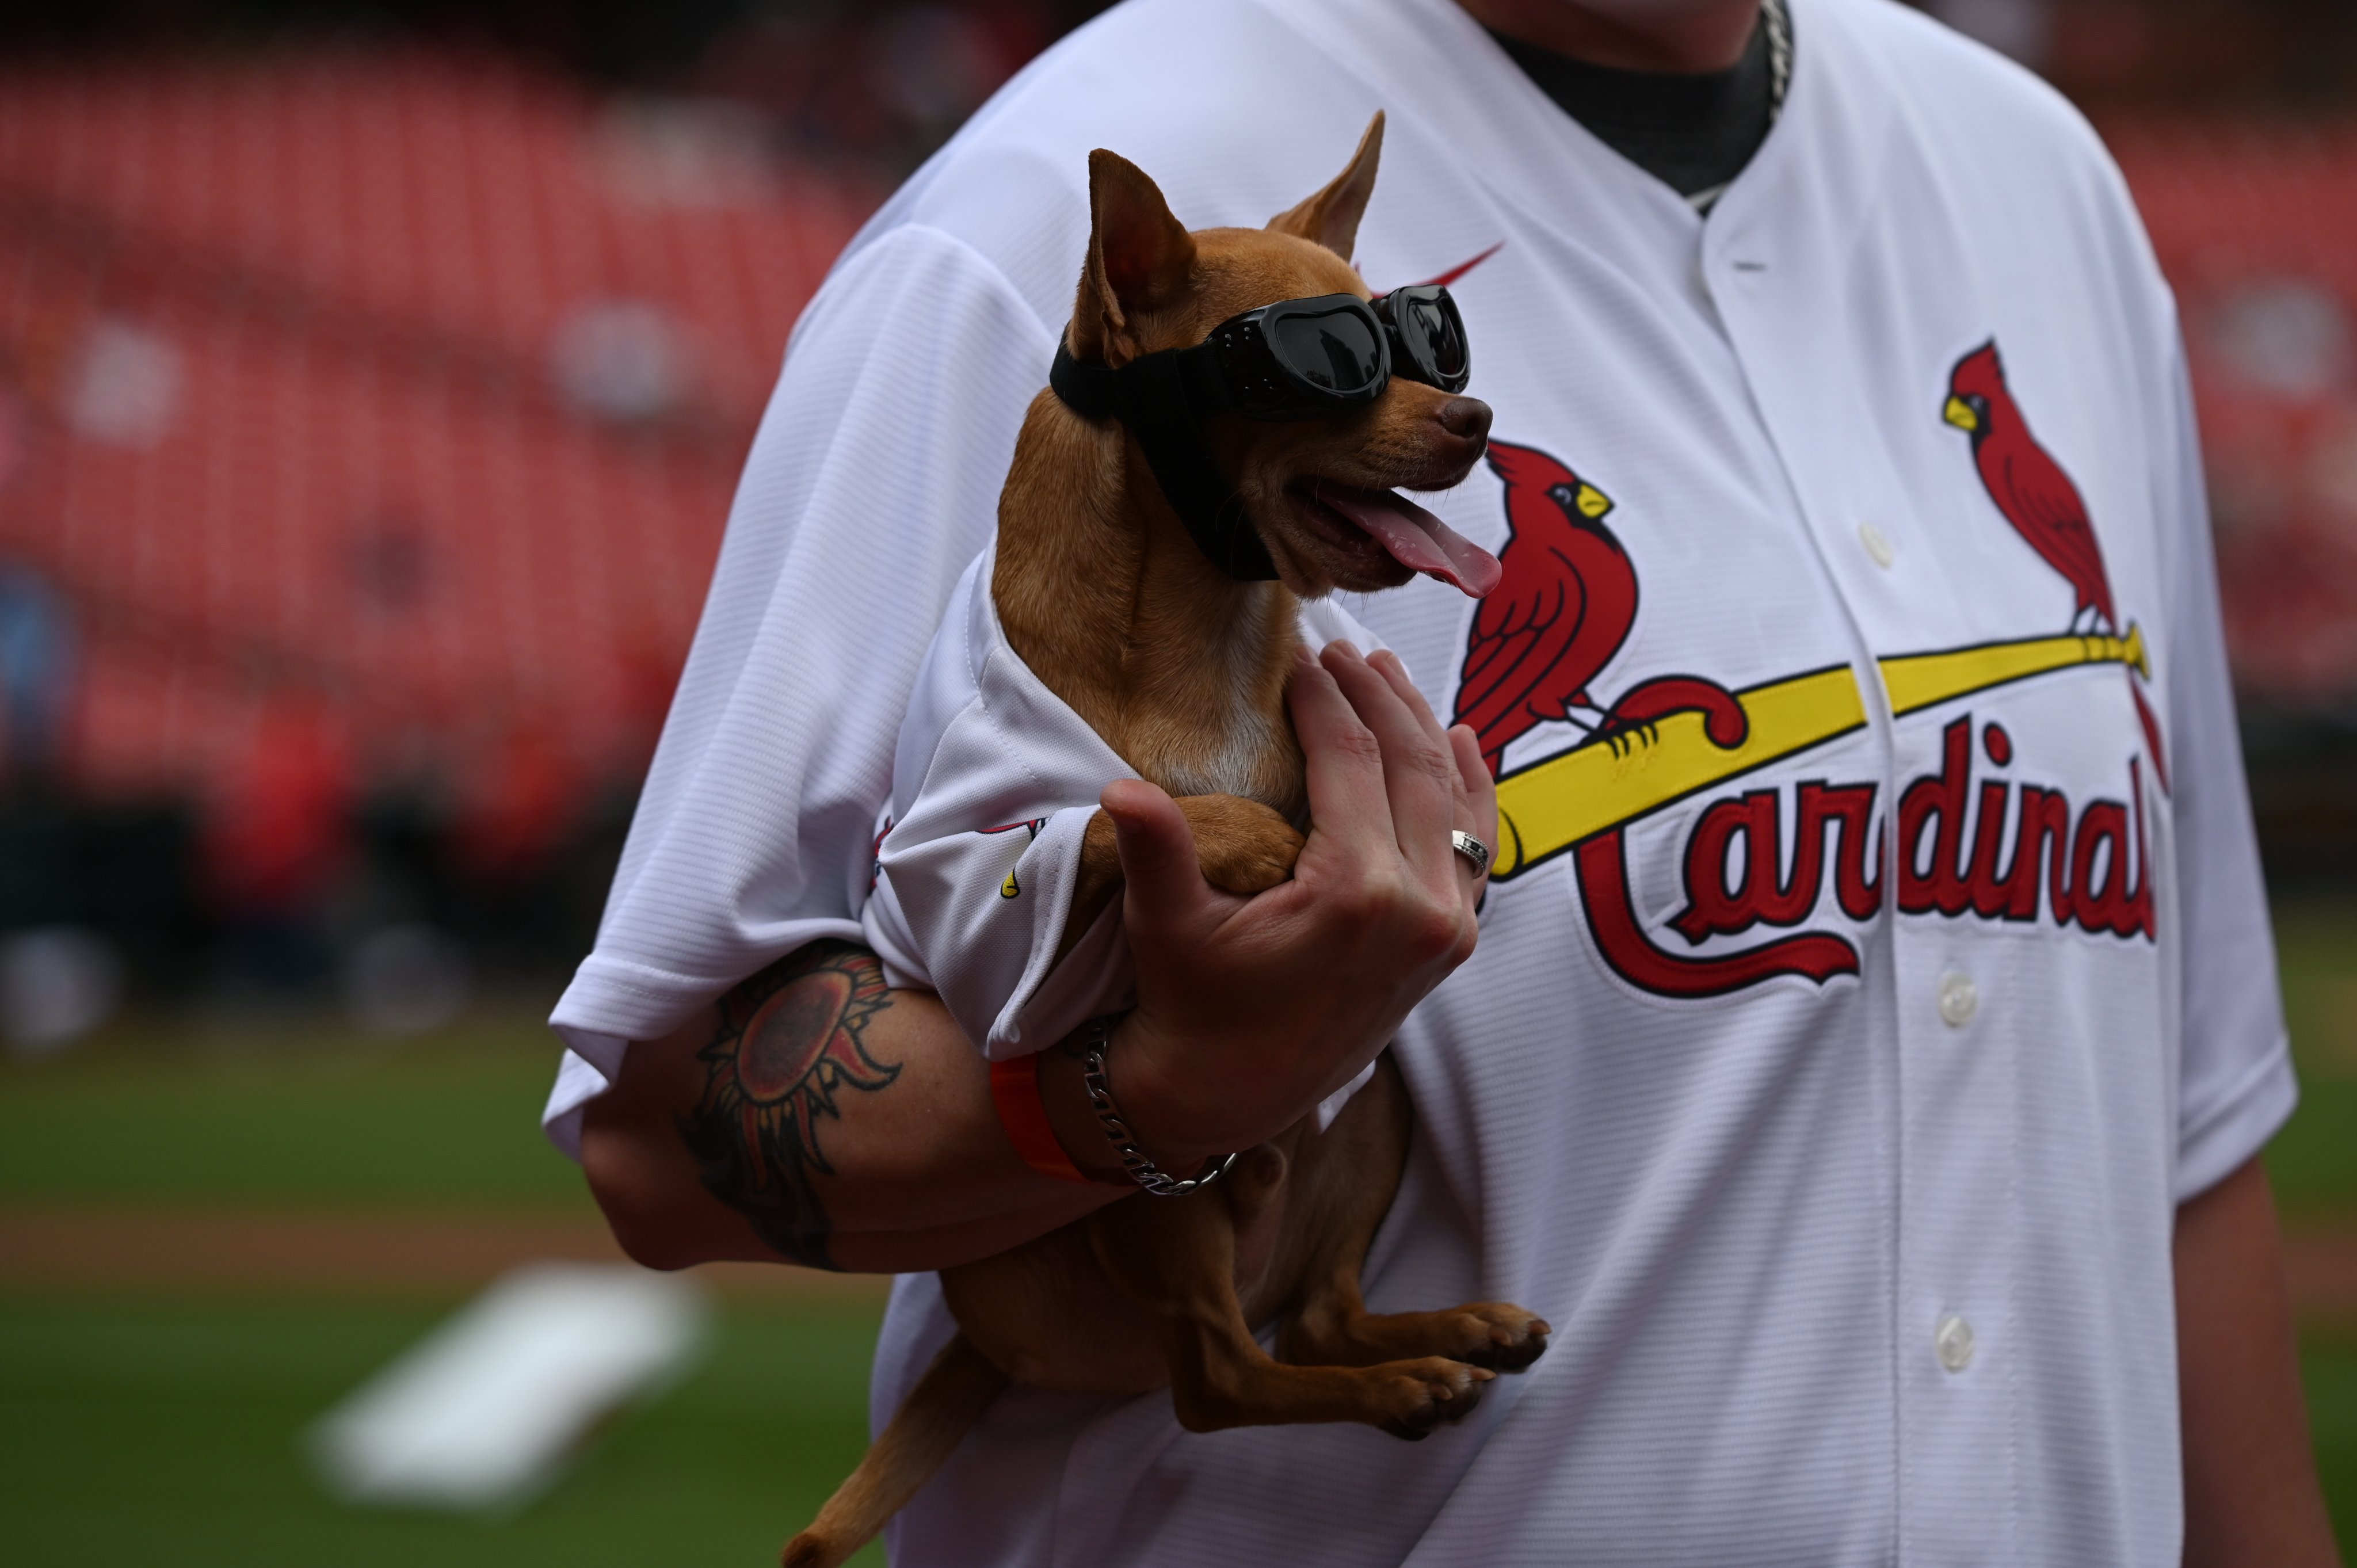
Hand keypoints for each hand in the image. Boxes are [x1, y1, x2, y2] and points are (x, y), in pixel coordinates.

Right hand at [1085, 641, 1496, 1165]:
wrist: (1227, 1094)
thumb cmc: (1193, 1007)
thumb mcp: (1170, 926)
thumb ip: (1158, 850)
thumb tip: (1121, 786)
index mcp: (1358, 895)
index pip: (1350, 761)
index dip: (1323, 699)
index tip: (1300, 657)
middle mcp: (1421, 910)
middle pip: (1412, 767)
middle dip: (1377, 698)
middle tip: (1342, 651)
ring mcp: (1448, 929)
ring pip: (1452, 800)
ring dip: (1424, 728)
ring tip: (1388, 673)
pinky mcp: (1452, 943)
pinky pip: (1476, 847)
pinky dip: (1472, 789)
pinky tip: (1463, 740)